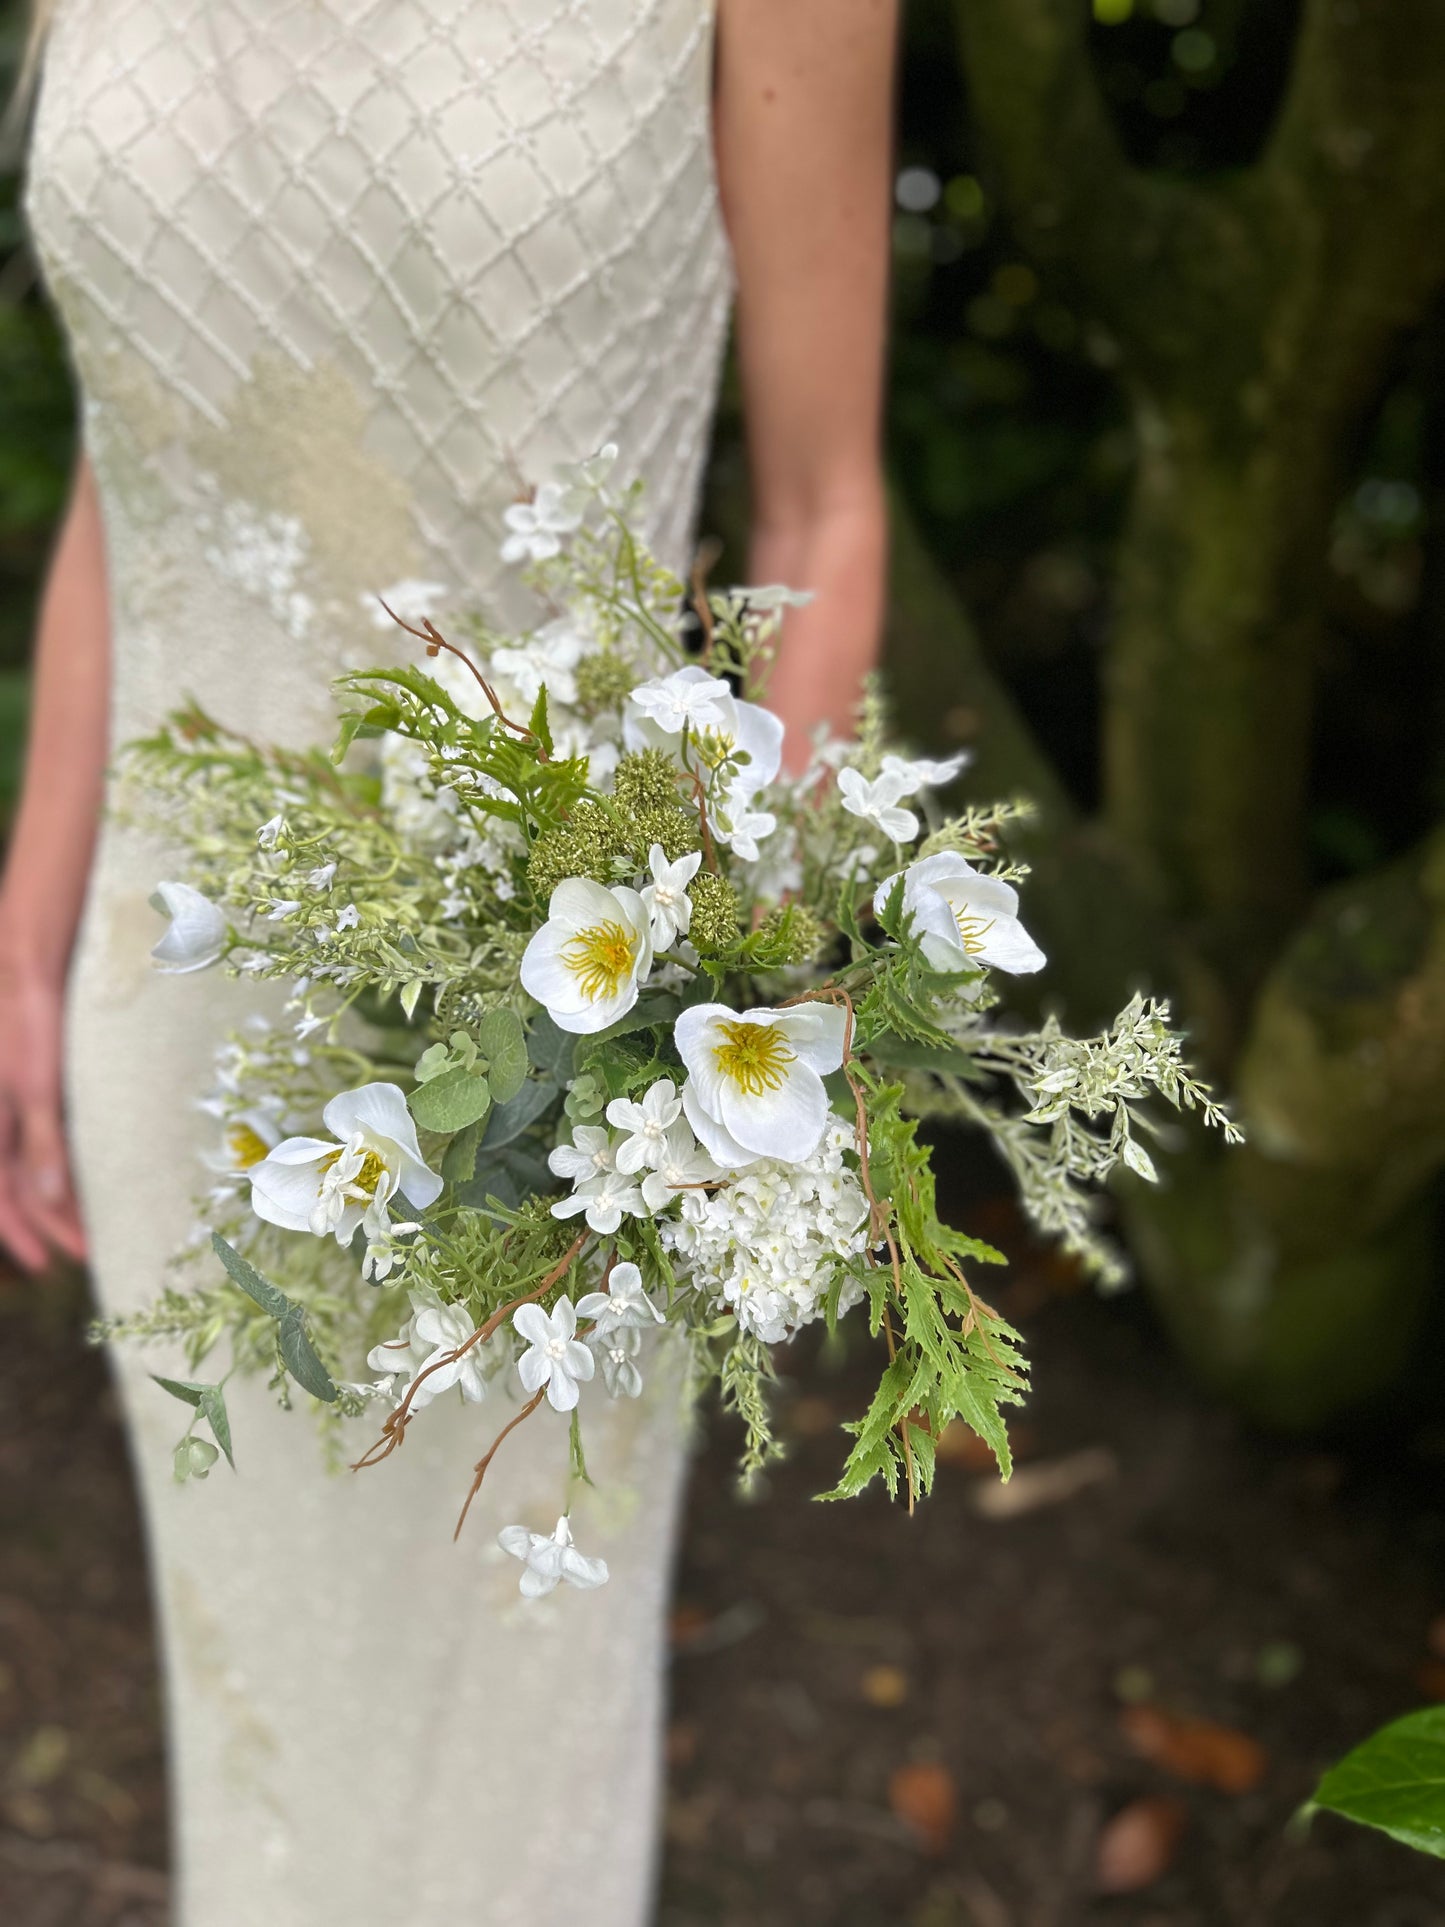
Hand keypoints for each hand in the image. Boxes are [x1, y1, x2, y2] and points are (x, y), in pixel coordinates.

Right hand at [0, 961, 85, 1271]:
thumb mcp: (37, 1088)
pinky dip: (63, 1163)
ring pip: (31, 1166)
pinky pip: (43, 1139)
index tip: (50, 1264)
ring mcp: (13, 1106)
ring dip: (60, 1197)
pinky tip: (90, 1174)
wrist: (31, 969)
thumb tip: (46, 1200)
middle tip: (89, 1250)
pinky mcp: (34, 1089)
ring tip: (93, 1222)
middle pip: (18, 1188)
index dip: (25, 1234)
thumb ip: (40, 1144)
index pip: (0, 1198)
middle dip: (51, 1222)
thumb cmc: (28, 1024)